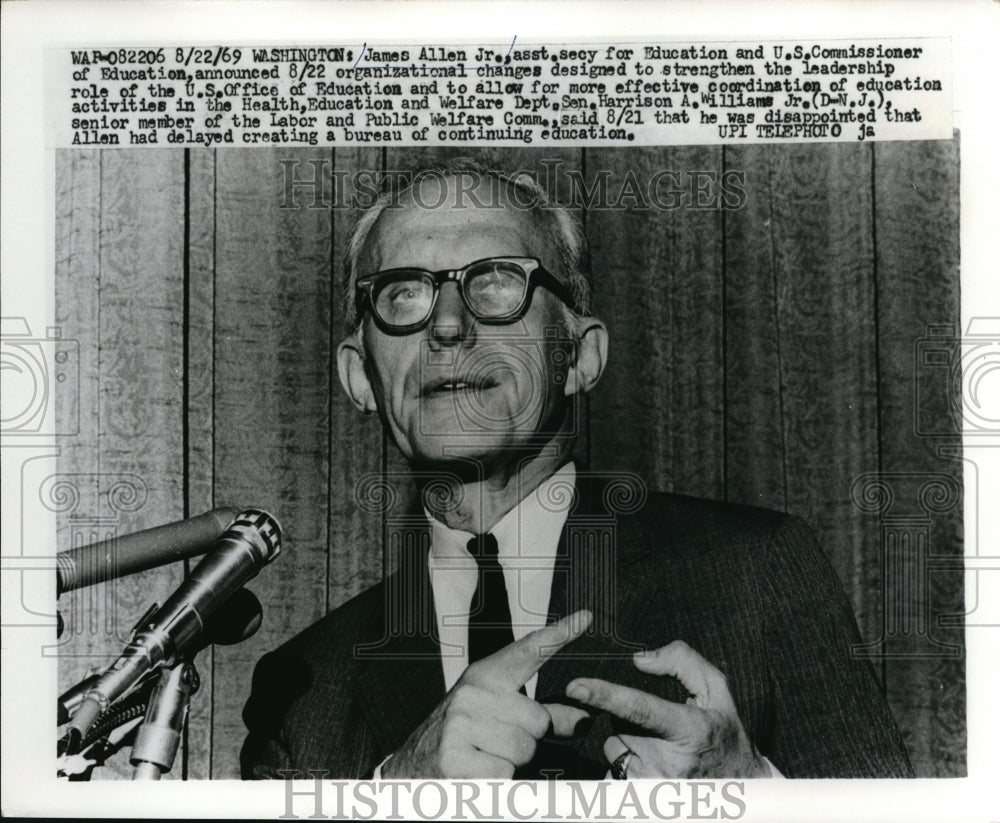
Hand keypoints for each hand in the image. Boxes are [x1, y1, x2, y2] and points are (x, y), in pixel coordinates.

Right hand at [383, 610, 592, 778]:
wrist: (410, 767)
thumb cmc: (462, 737)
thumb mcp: (497, 715)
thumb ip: (543, 715)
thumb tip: (583, 719)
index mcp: (484, 676)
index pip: (527, 652)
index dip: (557, 634)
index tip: (584, 618)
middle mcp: (472, 693)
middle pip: (539, 721)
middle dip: (528, 739)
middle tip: (496, 742)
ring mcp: (461, 724)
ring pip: (524, 749)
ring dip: (512, 762)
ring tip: (484, 757)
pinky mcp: (454, 757)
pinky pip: (505, 773)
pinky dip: (497, 781)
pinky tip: (475, 773)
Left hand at [565, 640, 769, 778]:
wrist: (741, 786)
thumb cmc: (724, 733)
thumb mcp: (716, 690)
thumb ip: (682, 662)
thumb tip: (639, 660)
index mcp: (688, 729)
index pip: (639, 708)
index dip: (605, 695)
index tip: (576, 687)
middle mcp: (668, 762)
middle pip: (619, 727)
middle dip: (627, 720)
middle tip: (658, 728)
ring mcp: (654, 787)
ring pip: (615, 749)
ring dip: (627, 743)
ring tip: (660, 749)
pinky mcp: (643, 801)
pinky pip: (614, 772)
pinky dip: (626, 765)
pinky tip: (651, 768)